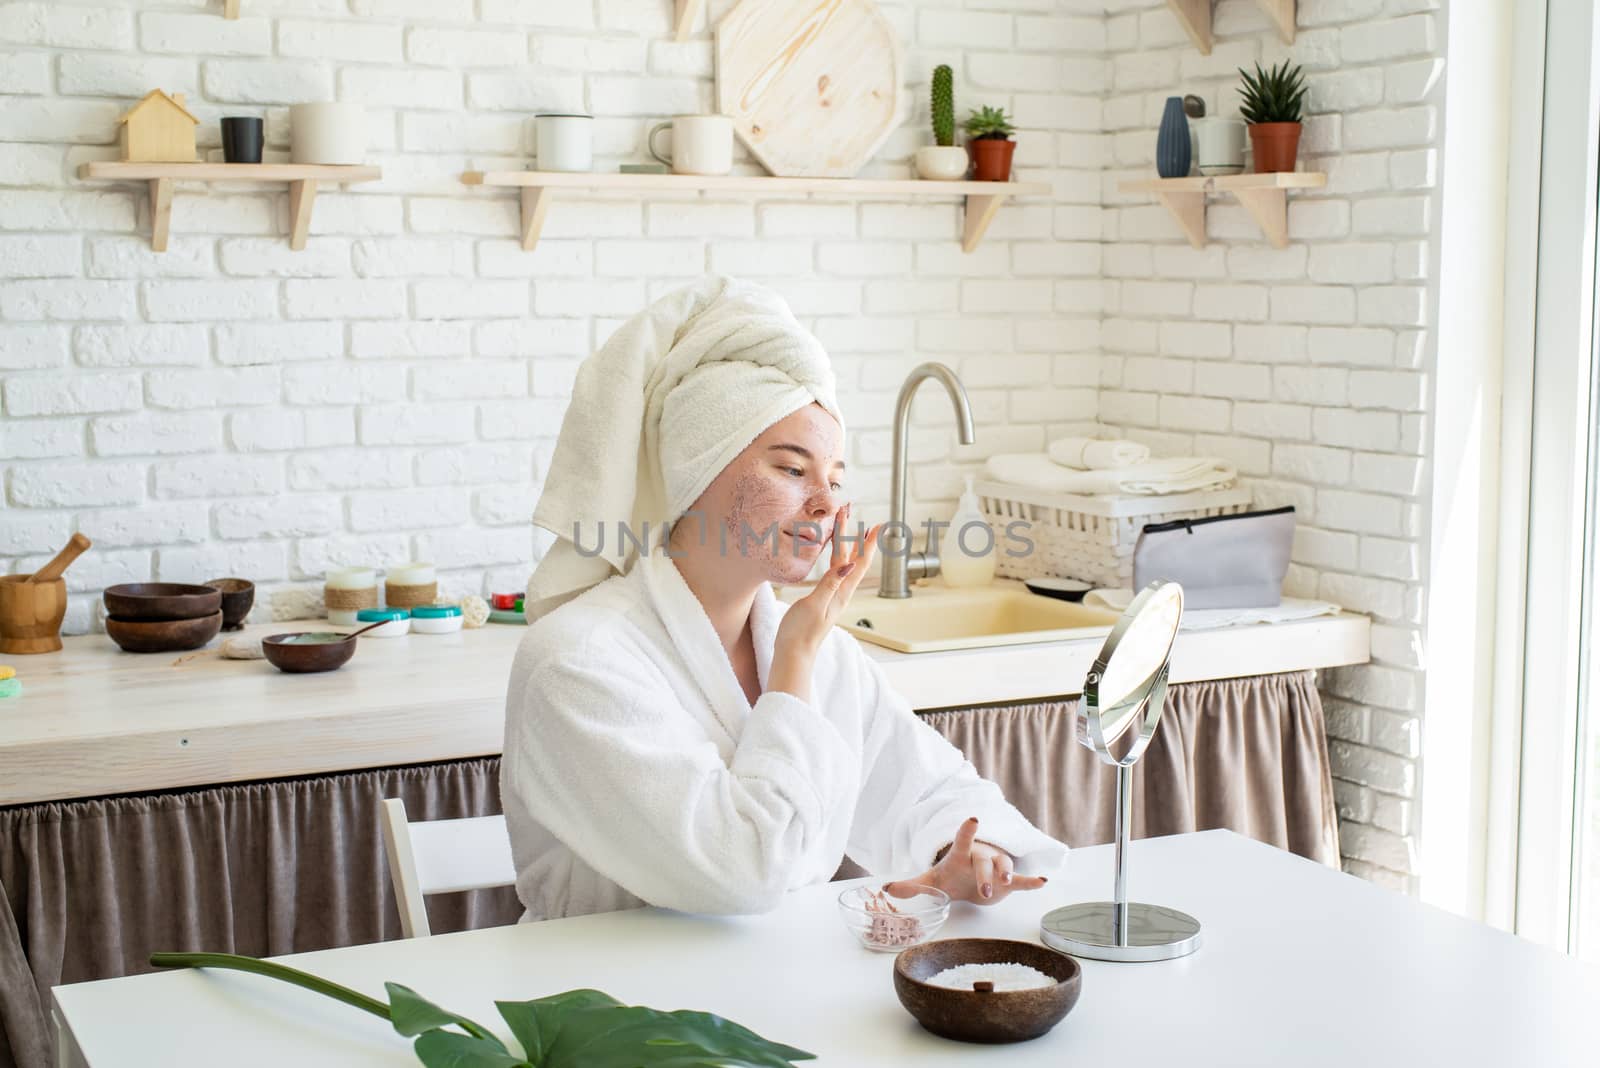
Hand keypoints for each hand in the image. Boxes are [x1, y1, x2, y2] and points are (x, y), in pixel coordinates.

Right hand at [767, 505, 879, 702]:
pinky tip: (835, 557)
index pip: (858, 562)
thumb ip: (831, 583)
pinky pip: (833, 573)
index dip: (867, 543)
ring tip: (849, 530)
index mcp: (842, 592)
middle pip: (853, 560)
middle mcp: (841, 593)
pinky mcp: (823, 599)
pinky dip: (836, 558)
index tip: (876, 525)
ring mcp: (833, 596)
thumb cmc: (801, 632)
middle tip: (857, 517)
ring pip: (844, 565)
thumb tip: (848, 564)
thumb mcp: (816, 604)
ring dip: (847, 546)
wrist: (793, 653)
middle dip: (856, 537)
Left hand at [883, 816, 1047, 905]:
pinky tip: (1043, 881)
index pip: (962, 840)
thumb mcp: (931, 881)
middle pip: (984, 862)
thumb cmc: (952, 875)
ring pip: (1004, 867)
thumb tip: (887, 890)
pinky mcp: (1009, 882)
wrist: (970, 880)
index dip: (966, 831)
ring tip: (1008, 882)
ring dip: (1007, 874)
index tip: (972, 819)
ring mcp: (996, 867)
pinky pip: (1022, 879)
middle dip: (985, 875)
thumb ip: (911, 886)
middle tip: (985, 892)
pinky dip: (1031, 881)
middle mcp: (980, 856)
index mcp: (960, 854)